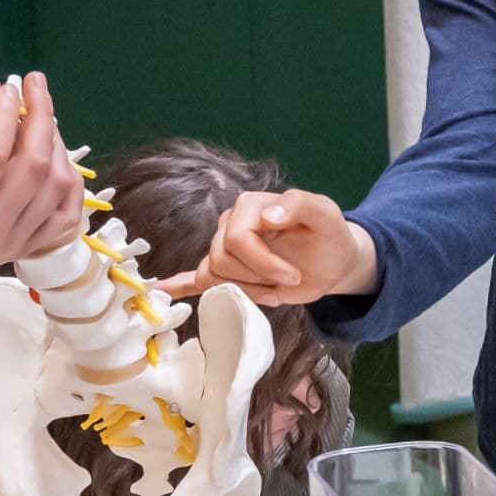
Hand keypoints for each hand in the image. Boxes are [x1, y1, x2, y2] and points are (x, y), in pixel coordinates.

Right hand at [0, 73, 86, 325]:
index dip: (6, 113)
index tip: (5, 85)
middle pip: (37, 167)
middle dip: (42, 117)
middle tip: (33, 85)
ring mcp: (12, 243)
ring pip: (57, 188)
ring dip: (57, 144)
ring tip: (42, 116)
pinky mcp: (22, 250)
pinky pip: (65, 216)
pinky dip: (70, 183)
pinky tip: (58, 156)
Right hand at [155, 188, 376, 304]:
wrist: (332, 261)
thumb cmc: (328, 235)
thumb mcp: (326, 214)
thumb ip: (299, 204)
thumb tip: (267, 216)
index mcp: (249, 207)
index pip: (236, 240)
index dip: (263, 263)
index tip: (293, 276)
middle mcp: (230, 225)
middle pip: (222, 261)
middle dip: (257, 279)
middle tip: (288, 283)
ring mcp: (224, 249)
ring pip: (213, 276)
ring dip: (245, 291)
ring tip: (274, 292)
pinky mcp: (227, 272)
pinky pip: (195, 277)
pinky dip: (179, 285)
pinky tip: (163, 290)